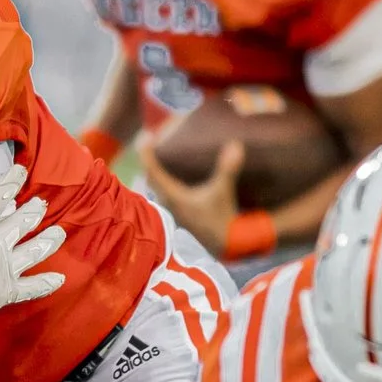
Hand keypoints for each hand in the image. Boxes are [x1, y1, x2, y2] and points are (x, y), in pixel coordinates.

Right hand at [0, 164, 65, 357]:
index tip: (20, 170)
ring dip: (47, 240)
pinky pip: (32, 287)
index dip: (9, 183)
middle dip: (32, 211)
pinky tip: (60, 278)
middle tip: (42, 203)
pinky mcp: (7, 291)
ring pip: (33, 251)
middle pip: (19, 223)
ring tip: (59, 232)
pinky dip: (45, 283)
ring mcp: (5, 269)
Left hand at [137, 134, 242, 256]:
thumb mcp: (223, 192)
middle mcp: (170, 202)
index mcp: (173, 196)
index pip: (152, 171)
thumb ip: (227, 169)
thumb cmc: (222, 220)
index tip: (146, 136)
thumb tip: (235, 146)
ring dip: (156, 170)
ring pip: (157, 186)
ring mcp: (175, 209)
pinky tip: (175, 174)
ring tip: (160, 154)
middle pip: (150, 177)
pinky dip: (165, 178)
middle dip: (149, 159)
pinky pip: (166, 191)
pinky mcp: (182, 212)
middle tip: (151, 141)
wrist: (227, 246)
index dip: (147, 153)